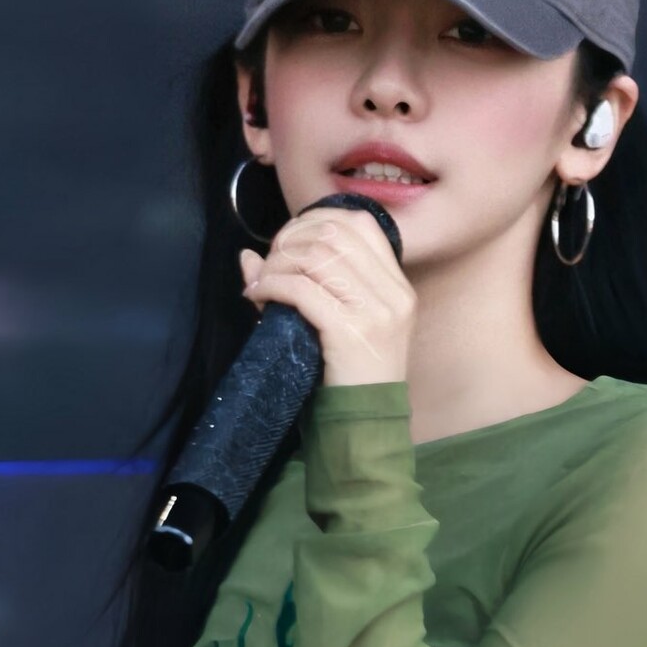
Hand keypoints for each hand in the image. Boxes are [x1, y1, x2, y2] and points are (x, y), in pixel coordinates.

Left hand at [238, 204, 415, 387]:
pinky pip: (302, 290)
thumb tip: (249, 256)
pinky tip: (259, 296)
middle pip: (334, 233)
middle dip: (291, 240)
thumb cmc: (349, 377)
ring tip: (262, 282)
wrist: (365, 425)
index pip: (360, 223)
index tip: (288, 243)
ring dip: (278, 263)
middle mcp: (394, 293)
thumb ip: (302, 284)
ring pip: (316, 256)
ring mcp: (376, 311)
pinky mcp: (351, 331)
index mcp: (397, 285)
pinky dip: (272, 285)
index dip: (316, 221)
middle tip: (270, 264)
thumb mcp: (336, 323)